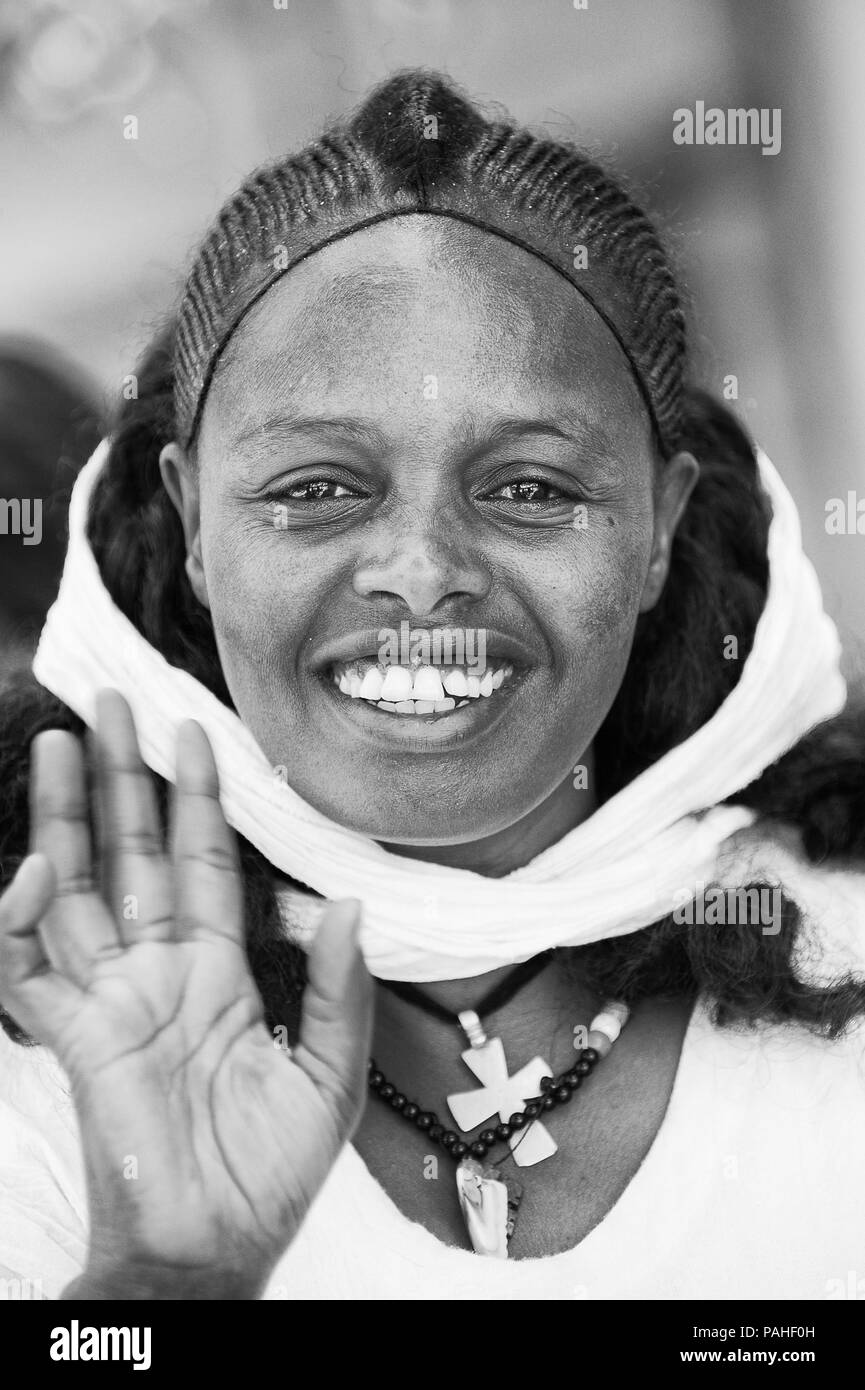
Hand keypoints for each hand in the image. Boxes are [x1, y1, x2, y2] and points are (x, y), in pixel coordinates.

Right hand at [0, 689, 372, 1297]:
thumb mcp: (326, 1076)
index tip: (194, 737)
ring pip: (77, 888)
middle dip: (122, 781)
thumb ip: (335, 989)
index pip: (205, 864)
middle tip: (114, 707)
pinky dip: (19, 922)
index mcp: (219, 974)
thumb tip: (347, 903)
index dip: (198, 801)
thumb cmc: (269, 1176)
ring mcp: (110, 999)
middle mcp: (159, 973)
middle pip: (133, 855)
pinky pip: (29, 970)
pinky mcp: (72, 1037)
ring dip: (65, 819)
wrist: (213, 1250)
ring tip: (64, 744)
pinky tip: (31, 871)